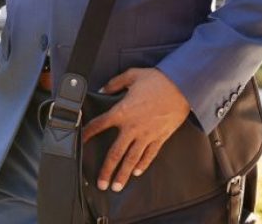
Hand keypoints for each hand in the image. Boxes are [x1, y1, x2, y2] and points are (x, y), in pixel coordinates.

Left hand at [82, 68, 189, 192]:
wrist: (181, 87)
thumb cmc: (156, 80)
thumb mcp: (131, 75)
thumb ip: (114, 83)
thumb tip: (101, 89)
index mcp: (122, 111)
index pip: (100, 124)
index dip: (88, 133)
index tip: (80, 141)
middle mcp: (132, 127)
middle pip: (115, 153)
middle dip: (107, 170)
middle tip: (101, 184)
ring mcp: (147, 135)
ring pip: (132, 159)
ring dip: (123, 174)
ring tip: (116, 187)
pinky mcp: (160, 137)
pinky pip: (149, 155)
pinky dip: (143, 164)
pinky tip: (137, 173)